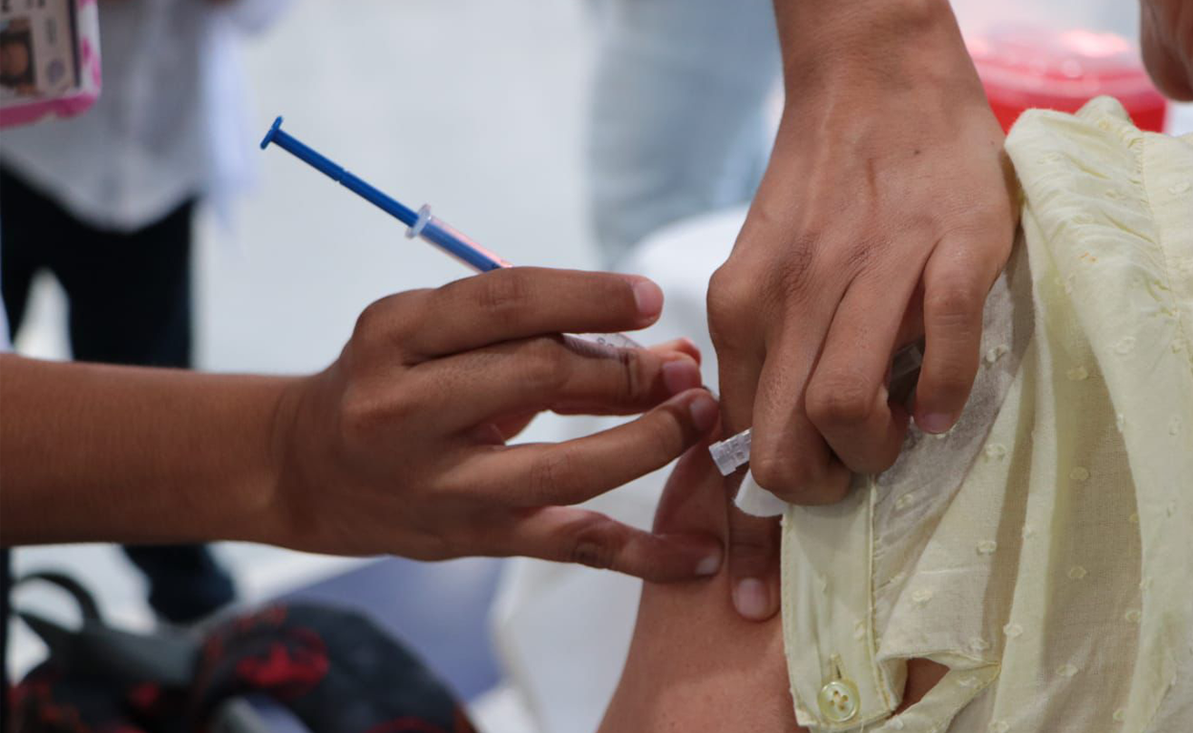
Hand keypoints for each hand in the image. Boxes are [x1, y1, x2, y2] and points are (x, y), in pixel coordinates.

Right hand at [268, 268, 722, 581]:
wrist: (306, 469)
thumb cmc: (388, 383)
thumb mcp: (429, 333)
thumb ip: (525, 330)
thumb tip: (654, 337)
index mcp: (395, 334)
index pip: (503, 304)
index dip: (587, 297)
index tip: (651, 298)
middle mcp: (406, 409)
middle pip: (539, 378)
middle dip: (628, 371)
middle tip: (686, 370)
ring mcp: (440, 484)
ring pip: (562, 469)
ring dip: (647, 444)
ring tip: (700, 421)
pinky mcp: (471, 539)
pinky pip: (568, 545)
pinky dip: (641, 553)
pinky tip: (698, 556)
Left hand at [708, 0, 1017, 617]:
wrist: (872, 76)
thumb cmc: (820, 189)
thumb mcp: (760, 270)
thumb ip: (758, 353)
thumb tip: (758, 446)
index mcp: (742, 306)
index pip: (731, 441)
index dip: (746, 527)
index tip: (753, 593)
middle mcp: (794, 295)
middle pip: (782, 444)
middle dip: (815, 495)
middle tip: (848, 484)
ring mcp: (874, 271)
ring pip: (845, 409)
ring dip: (876, 453)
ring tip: (897, 437)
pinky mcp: (951, 249)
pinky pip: (945, 350)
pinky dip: (946, 395)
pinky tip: (944, 404)